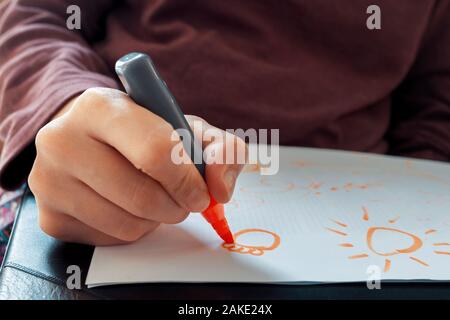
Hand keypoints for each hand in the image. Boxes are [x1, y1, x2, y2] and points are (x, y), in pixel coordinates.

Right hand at [29, 87, 245, 244]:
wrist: (91, 137)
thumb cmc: (144, 132)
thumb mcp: (187, 128)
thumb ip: (221, 149)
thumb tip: (220, 189)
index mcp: (101, 106)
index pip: (155, 152)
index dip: (187, 180)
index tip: (200, 192)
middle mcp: (63, 140)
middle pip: (141, 196)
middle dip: (176, 206)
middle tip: (181, 200)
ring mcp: (49, 181)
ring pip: (127, 223)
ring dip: (156, 219)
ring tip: (152, 197)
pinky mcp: (50, 217)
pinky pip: (110, 239)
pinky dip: (132, 230)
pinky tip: (127, 207)